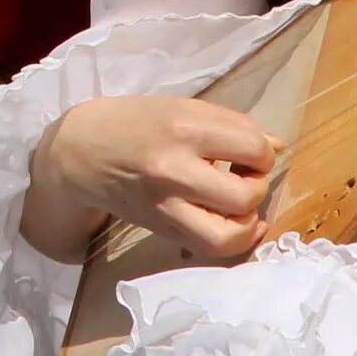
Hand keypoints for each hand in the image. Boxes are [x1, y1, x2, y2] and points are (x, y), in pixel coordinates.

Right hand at [32, 94, 277, 261]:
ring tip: (240, 203)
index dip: (263, 151)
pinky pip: (209, 247)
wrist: (80, 153)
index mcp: (181, 128)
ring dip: (247, 220)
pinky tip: (237, 224)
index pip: (252, 148)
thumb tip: (276, 147)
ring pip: (227, 235)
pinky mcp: (160, 228)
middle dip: (258, 186)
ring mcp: (164, 205)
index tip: (251, 151)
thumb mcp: (182, 108)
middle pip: (245, 194)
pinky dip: (234, 240)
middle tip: (246, 175)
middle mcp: (172, 169)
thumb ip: (231, 125)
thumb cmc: (135, 122)